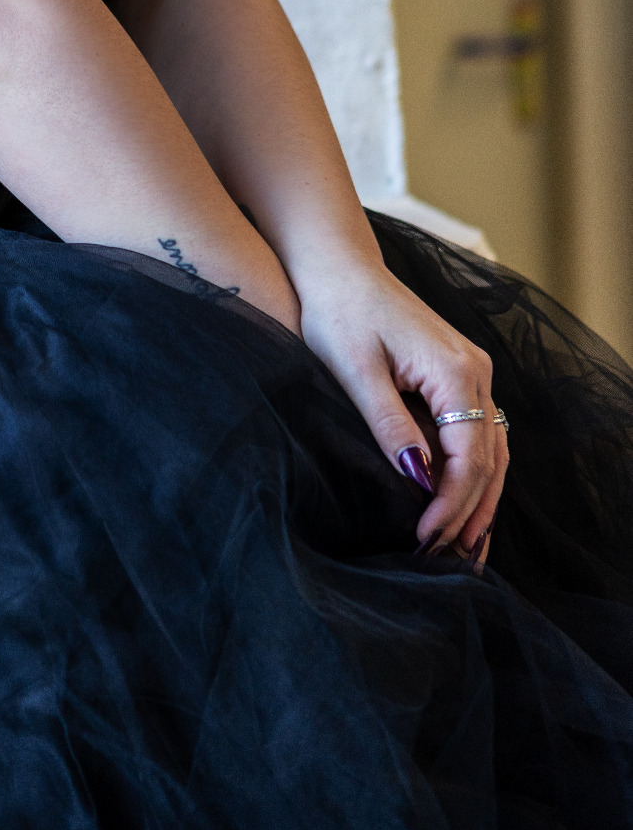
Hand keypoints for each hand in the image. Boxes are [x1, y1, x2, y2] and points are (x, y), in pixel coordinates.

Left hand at [297, 262, 507, 562]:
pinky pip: (475, 435)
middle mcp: (476, 371)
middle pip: (490, 459)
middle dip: (470, 513)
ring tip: (461, 550)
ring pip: (491, 450)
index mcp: (455, 370)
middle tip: (447, 562)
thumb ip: (388, 425)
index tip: (425, 540)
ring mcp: (471, 372)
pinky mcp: (456, 376)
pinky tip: (456, 507)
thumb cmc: (337, 311)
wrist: (337, 267)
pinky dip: (470, 475)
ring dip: (478, 500)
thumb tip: (419, 481)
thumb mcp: (354, 371)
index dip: (452, 505)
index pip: (470, 456)